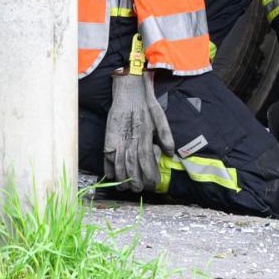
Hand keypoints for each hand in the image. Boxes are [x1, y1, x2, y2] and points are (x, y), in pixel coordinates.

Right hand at [102, 72, 174, 193]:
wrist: (129, 89)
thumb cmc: (146, 103)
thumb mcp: (160, 117)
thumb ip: (165, 135)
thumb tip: (170, 154)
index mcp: (145, 134)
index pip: (147, 160)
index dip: (150, 174)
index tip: (154, 184)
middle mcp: (131, 138)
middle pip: (133, 165)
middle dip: (136, 180)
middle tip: (139, 189)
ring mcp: (118, 138)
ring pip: (120, 163)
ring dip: (123, 178)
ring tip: (126, 188)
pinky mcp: (109, 136)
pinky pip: (107, 156)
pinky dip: (108, 167)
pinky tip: (112, 176)